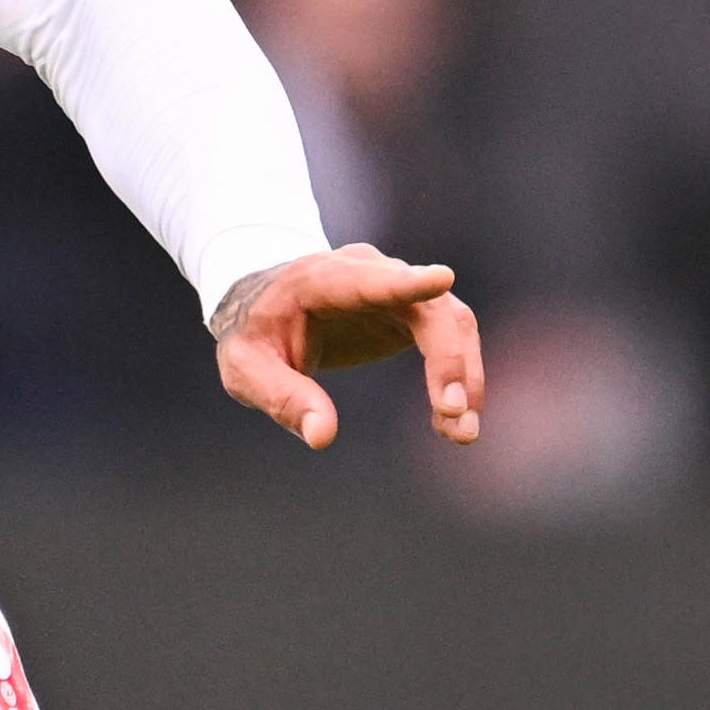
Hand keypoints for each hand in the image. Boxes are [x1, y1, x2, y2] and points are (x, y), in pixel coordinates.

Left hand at [212, 246, 483, 451]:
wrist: (264, 309)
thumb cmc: (254, 337)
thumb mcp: (245, 370)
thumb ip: (282, 398)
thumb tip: (323, 436)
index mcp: (320, 280)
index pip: (367, 280)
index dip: (405, 281)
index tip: (442, 278)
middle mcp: (368, 272)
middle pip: (426, 307)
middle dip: (448, 359)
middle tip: (453, 417)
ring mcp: (397, 287)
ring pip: (450, 321)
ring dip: (464, 375)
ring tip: (461, 434)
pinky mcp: (412, 310)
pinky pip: (451, 336)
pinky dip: (459, 377)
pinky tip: (452, 422)